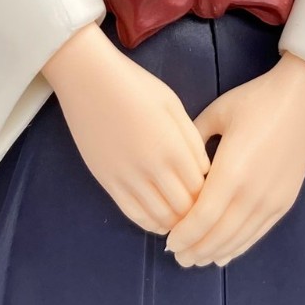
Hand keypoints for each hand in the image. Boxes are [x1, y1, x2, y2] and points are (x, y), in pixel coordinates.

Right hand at [43, 23, 210, 233]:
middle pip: (184, 207)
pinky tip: (161, 219)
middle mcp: (152, 168)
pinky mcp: (108, 183)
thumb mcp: (173, 105)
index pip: (202, 187)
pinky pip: (134, 215)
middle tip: (202, 205)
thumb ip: (191, 139)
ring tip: (183, 214)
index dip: (212, 191)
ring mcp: (127, 178)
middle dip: (197, 209)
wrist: (89, 80)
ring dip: (176, 220)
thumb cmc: (136, 86)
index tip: (215, 187)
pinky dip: (152, 223)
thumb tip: (204, 170)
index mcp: (173, 146)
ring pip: (161, 217)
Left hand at [166, 52, 304, 267]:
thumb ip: (193, 141)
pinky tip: (224, 254)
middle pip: (219, 235)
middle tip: (178, 257)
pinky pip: (258, 234)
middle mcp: (253, 193)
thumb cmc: (256, 101)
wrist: (303, 97)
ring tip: (197, 259)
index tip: (168, 241)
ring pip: (239, 239)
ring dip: (215, 252)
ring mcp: (272, 201)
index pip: (202, 218)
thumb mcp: (217, 114)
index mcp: (232, 172)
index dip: (184, 235)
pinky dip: (239, 247)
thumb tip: (177, 163)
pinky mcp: (285, 202)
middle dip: (196, 250)